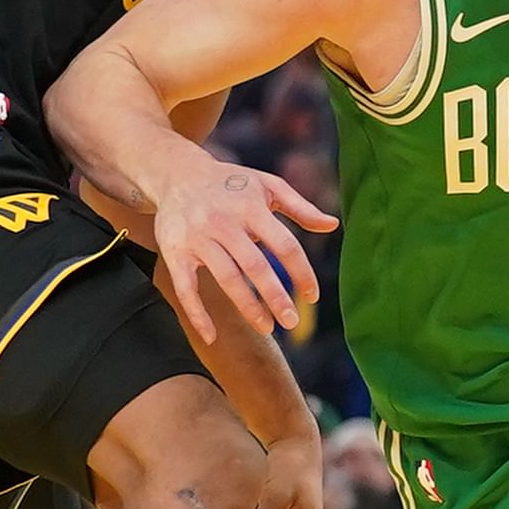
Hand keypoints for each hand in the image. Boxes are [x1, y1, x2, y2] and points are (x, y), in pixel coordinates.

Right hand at [152, 159, 335, 342]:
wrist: (177, 172)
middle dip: (276, 296)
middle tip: (292, 321)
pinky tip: (212, 336)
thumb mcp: (267, 185)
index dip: (301, 272)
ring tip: (267, 327)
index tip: (312, 296)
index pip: (285, 244)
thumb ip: (300, 207)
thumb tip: (333, 225)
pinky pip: (185, 288)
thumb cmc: (231, 183)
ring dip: (247, 307)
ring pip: (226, 278)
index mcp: (251, 207)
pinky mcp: (175, 251)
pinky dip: (197, 314)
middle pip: (256, 265)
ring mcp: (198, 238)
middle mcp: (224, 222)